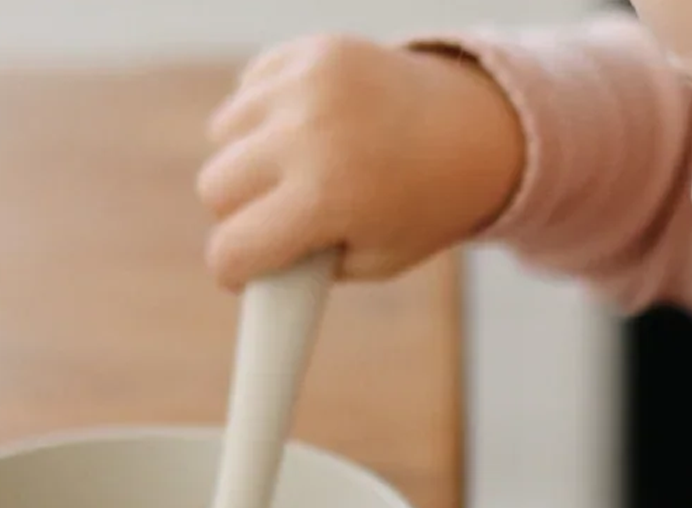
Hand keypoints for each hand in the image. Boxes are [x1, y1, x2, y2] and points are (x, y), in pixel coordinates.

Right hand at [198, 33, 526, 288]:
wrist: (477, 126)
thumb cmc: (423, 204)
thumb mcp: (372, 260)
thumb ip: (303, 267)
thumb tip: (241, 256)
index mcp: (326, 199)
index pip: (232, 250)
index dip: (235, 271)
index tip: (243, 272)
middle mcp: (309, 135)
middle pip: (213, 187)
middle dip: (239, 212)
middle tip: (274, 217)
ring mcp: (306, 84)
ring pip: (222, 133)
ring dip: (246, 157)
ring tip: (293, 166)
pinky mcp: (310, 51)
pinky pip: (247, 89)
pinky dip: (264, 112)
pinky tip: (304, 125)